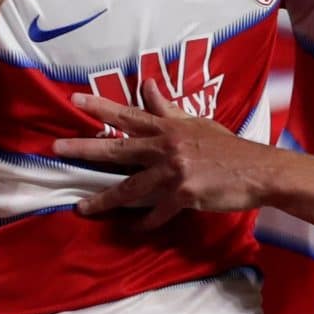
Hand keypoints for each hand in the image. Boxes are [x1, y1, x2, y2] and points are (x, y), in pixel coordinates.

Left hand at [54, 80, 275, 228]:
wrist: (256, 170)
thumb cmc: (226, 146)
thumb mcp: (197, 122)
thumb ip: (167, 108)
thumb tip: (147, 84)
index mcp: (169, 128)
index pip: (128, 114)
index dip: (100, 107)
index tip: (74, 100)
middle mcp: (167, 147)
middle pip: (119, 148)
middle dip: (85, 148)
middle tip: (57, 148)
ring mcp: (174, 172)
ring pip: (131, 187)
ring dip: (104, 200)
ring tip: (81, 208)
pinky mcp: (184, 195)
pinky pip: (157, 213)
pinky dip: (144, 222)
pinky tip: (132, 229)